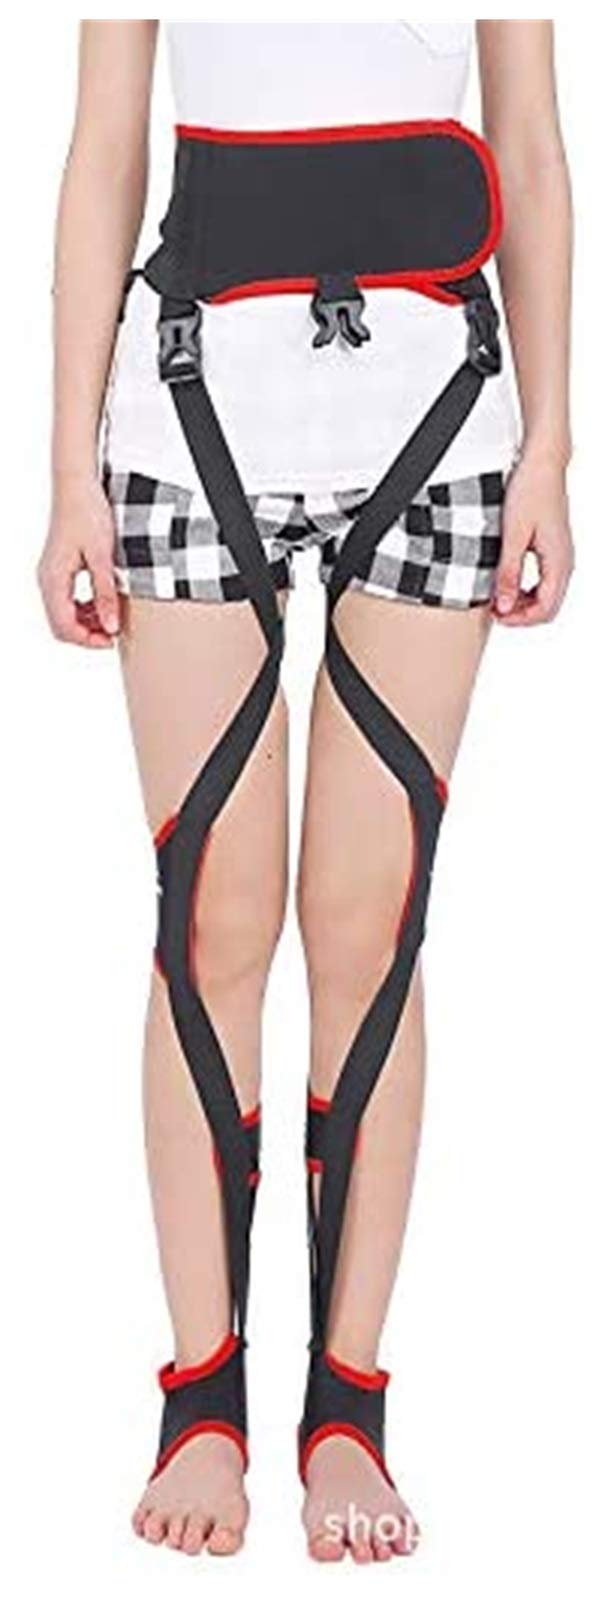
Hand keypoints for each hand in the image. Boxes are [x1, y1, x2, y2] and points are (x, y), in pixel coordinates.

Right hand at [38, 473, 119, 646]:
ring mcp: (50, 575)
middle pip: (61, 626)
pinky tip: (103, 602)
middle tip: (114, 631)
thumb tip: (111, 627)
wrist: (78, 486)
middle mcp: (47, 580)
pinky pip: (66, 600)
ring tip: (112, 615)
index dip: (88, 640)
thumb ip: (106, 594)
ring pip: (63, 615)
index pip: (64, 627)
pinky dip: (84, 608)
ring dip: (86, 622)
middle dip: (87, 634)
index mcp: (53, 579)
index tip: (113, 639)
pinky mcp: (58, 570)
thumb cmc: (89, 514)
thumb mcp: (103, 556)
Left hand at [493, 451, 573, 625]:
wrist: (542, 464)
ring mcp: (562, 556)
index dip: (519, 620)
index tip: (496, 614)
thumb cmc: (529, 491)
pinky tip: (507, 580)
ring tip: (497, 594)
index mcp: (559, 562)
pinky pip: (545, 581)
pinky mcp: (554, 549)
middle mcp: (565, 562)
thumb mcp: (512, 535)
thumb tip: (503, 606)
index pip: (545, 610)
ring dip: (523, 602)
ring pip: (547, 596)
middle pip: (548, 607)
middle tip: (494, 607)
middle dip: (521, 614)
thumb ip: (508, 573)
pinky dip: (527, 589)